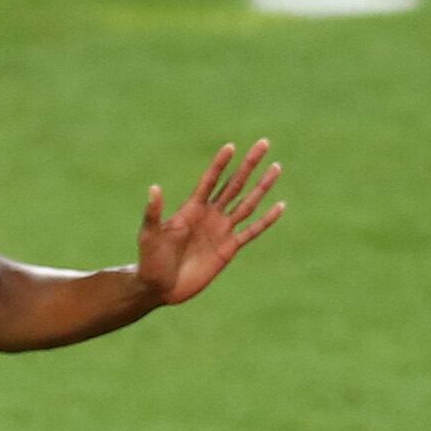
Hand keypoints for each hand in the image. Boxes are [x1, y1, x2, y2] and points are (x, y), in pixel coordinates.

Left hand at [136, 139, 285, 305]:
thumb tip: (154, 188)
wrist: (159, 287)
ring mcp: (221, 231)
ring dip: (262, 186)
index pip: (210, 180)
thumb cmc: (150, 260)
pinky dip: (266, 220)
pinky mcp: (229, 249)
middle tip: (263, 143)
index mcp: (192, 208)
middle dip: (248, 164)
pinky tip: (280, 205)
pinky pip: (252, 231)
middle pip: (234, 184)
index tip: (231, 146)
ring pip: (247, 203)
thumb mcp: (149, 234)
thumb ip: (154, 212)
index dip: (220, 164)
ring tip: (276, 167)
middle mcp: (210, 215)